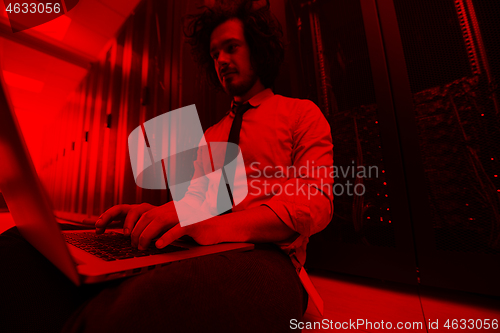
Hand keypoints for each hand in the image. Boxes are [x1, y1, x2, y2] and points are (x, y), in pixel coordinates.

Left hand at [94, 202, 219, 249]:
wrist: (213, 228)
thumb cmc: (190, 230)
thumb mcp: (170, 228)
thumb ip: (155, 229)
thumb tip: (136, 238)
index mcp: (161, 210)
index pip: (137, 212)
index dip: (122, 219)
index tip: (109, 230)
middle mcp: (168, 209)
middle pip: (145, 217)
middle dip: (135, 232)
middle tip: (133, 246)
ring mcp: (180, 215)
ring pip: (158, 222)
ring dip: (147, 235)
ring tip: (141, 247)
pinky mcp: (191, 223)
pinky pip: (176, 229)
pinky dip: (166, 237)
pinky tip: (159, 246)